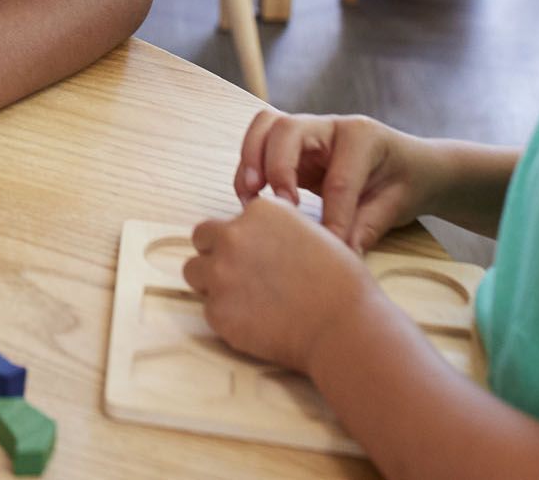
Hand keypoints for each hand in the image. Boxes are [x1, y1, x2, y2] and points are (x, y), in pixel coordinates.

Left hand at [185, 198, 375, 373]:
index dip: (243, 240)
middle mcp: (232, 235)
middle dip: (216, 255)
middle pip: (202, 238)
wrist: (344, 327)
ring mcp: (220, 273)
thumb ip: (277, 229)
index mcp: (258, 211)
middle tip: (241, 278)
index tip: (258, 258)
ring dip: (212, 284)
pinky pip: (209, 310)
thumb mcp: (312, 234)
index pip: (231, 220)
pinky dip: (227, 318)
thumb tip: (261, 238)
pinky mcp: (217, 310)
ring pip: (194, 272)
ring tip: (244, 302)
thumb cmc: (340, 283)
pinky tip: (256, 325)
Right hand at [237, 111, 435, 250]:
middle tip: (278, 206)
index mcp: (362, 137)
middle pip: (287, 130)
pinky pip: (259, 141)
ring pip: (265, 126)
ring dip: (251, 159)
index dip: (333, 217)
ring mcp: (306, 130)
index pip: (339, 178)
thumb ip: (367, 227)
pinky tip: (251, 197)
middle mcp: (329, 124)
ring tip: (250, 196)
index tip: (329, 250)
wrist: (408, 165)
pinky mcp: (290, 145)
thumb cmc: (403, 182)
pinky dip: (248, 165)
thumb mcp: (396, 206)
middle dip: (276, 168)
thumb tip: (340, 256)